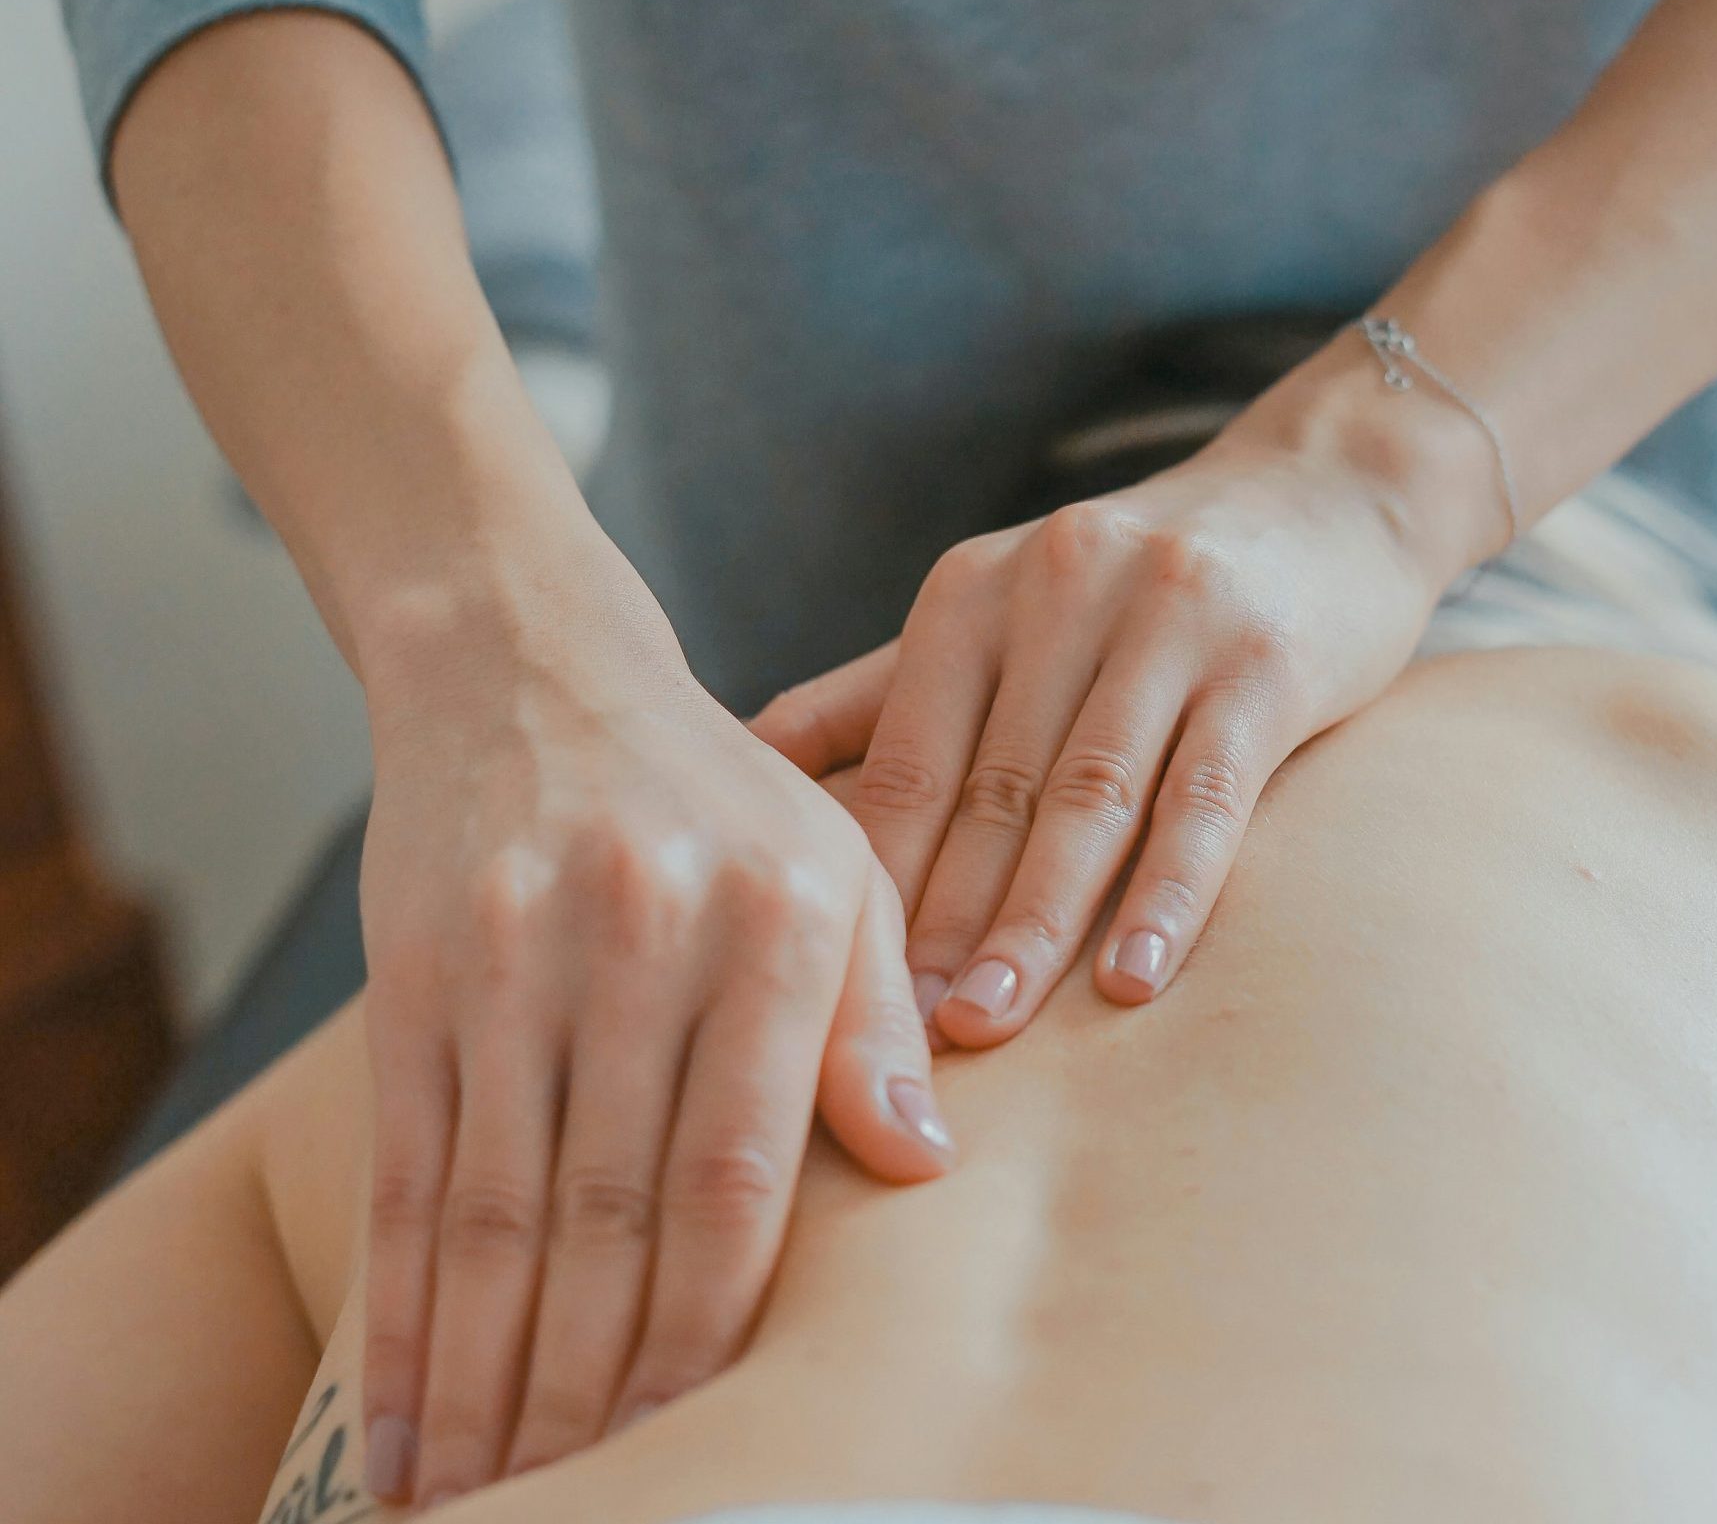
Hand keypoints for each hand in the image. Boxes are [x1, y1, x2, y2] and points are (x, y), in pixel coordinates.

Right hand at [353, 535, 951, 1509]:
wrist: (531, 669)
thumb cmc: (714, 794)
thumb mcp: (834, 865)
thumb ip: (876, 1014)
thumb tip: (923, 1168)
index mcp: (776, 919)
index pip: (740, 1174)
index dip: (713, 1330)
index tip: (705, 1444)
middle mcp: (644, 936)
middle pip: (611, 1215)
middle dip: (594, 1393)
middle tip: (587, 1514)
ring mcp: (515, 953)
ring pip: (498, 1215)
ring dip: (489, 1385)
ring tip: (485, 1507)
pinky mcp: (415, 971)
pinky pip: (408, 1172)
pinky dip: (401, 1314)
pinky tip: (403, 1421)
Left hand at [752, 402, 1460, 1047]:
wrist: (1321, 492)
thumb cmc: (1134, 583)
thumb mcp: (999, 610)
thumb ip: (879, 691)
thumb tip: (743, 764)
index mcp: (973, 592)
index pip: (905, 761)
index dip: (869, 882)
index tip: (831, 996)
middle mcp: (1059, 590)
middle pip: (988, 789)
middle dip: (939, 922)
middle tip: (895, 1042)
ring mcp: (1167, 620)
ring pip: (1088, 796)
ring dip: (1035, 921)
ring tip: (988, 1026)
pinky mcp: (1266, 661)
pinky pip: (1207, 793)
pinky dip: (1168, 891)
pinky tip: (1132, 978)